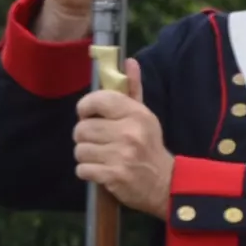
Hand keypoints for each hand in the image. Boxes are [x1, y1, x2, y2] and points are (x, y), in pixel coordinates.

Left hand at [72, 62, 171, 217]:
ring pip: (80, 150)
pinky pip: (82, 169)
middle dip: (86, 137)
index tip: (90, 116)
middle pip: (82, 128)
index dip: (86, 108)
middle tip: (99, 142)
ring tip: (101, 157)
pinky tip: (101, 171)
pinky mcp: (114, 175)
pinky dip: (88, 172)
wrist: (166, 184)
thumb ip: (133, 89)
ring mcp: (121, 155)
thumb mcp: (145, 116)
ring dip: (87, 155)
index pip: (97, 100)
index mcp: (136, 114)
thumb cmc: (150, 146)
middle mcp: (129, 132)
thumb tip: (129, 61)